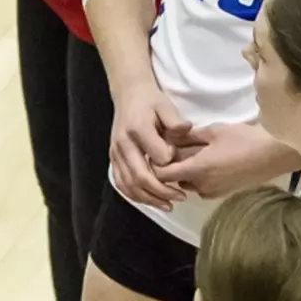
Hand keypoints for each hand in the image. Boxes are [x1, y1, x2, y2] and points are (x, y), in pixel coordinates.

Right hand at [110, 82, 189, 209]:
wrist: (128, 95)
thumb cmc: (151, 101)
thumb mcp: (166, 105)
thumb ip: (175, 120)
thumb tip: (187, 130)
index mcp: (138, 129)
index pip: (156, 155)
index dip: (171, 164)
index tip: (184, 164)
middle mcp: (123, 143)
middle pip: (140, 176)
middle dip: (161, 191)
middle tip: (180, 198)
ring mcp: (115, 152)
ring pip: (128, 184)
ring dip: (148, 198)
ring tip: (167, 205)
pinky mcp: (113, 158)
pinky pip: (120, 182)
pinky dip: (134, 195)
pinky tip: (149, 200)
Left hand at [156, 121, 300, 199]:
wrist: (276, 153)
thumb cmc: (244, 139)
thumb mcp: (212, 132)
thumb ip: (186, 137)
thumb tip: (167, 138)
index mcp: (197, 170)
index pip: (162, 174)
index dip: (156, 163)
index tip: (159, 149)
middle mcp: (202, 186)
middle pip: (174, 180)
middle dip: (171, 165)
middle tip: (175, 147)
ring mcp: (214, 193)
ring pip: (188, 183)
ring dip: (185, 171)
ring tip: (194, 153)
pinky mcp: (224, 194)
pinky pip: (202, 186)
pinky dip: (198, 176)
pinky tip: (208, 161)